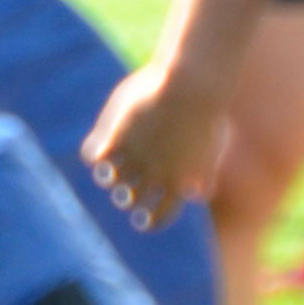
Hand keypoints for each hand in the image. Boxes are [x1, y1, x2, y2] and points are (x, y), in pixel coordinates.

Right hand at [84, 56, 226, 228]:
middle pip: (129, 200)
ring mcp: (133, 156)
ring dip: (110, 176)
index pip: (157, 216)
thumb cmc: (204, 112)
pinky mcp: (117, 137)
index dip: (149, 220)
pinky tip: (103, 143)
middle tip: (126, 189)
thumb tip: (197, 196)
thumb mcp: (209, 148)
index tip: (142, 218)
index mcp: (177, 182)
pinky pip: (94, 156)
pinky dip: (96, 153)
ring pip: (110, 180)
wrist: (192, 84)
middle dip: (127, 197)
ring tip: (109, 168)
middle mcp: (153, 174)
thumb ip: (202, 174)